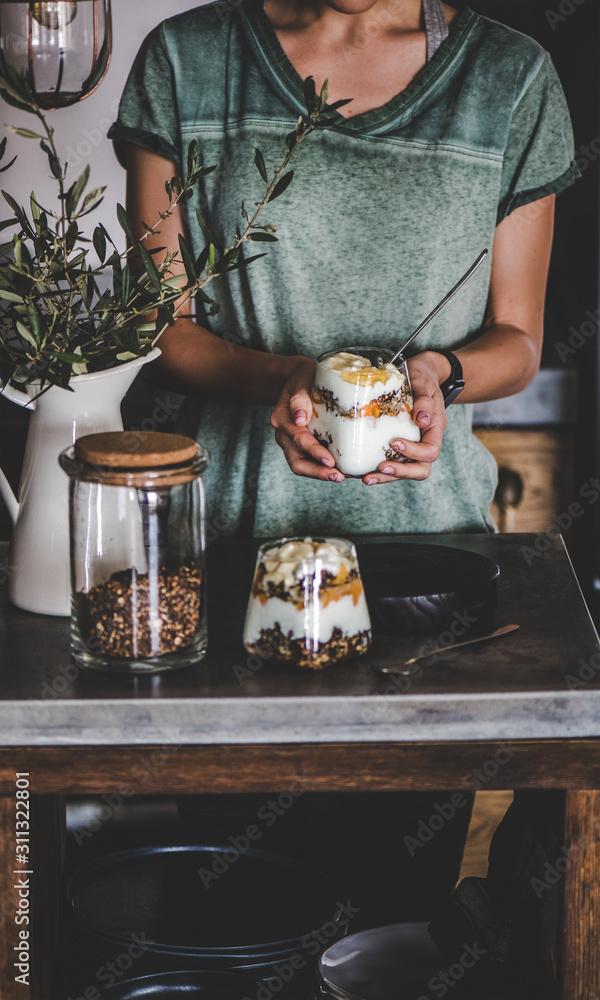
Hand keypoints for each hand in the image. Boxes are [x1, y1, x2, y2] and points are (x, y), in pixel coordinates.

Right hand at [270, 358, 345, 482]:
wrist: (300, 378)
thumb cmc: (304, 377)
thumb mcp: (302, 380)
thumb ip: (300, 398)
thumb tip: (299, 419)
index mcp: (282, 418)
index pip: (298, 439)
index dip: (314, 451)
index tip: (329, 461)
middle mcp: (284, 434)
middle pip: (296, 461)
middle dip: (316, 472)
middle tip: (338, 476)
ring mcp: (291, 442)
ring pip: (302, 466)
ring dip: (320, 474)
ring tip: (341, 477)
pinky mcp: (301, 446)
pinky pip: (309, 462)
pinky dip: (323, 469)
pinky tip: (341, 471)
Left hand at [363, 351, 447, 485]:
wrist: (420, 372)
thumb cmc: (423, 376)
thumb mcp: (424, 382)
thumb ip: (424, 400)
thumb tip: (422, 420)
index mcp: (434, 429)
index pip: (430, 451)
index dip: (414, 452)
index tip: (395, 443)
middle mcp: (424, 440)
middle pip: (420, 469)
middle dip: (400, 473)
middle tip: (379, 470)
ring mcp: (412, 444)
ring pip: (405, 470)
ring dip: (387, 477)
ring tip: (366, 478)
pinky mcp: (399, 444)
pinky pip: (393, 462)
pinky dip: (379, 469)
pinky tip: (362, 470)